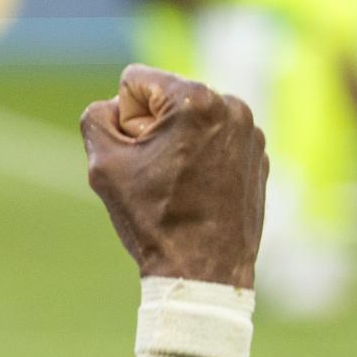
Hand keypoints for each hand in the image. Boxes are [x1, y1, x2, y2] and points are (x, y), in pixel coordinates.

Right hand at [80, 64, 267, 287]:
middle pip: (167, 98)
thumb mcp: (103, 165)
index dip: (124, 121)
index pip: (135, 82)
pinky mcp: (260, 155)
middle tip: (159, 177)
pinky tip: (201, 194)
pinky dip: (204, 160)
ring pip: (192, 120)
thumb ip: (96, 117)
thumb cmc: (155, 221)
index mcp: (195, 98)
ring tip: (180, 187)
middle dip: (153, 130)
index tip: (139, 158)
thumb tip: (116, 108)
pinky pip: (217, 141)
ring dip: (178, 144)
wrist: (204, 273)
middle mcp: (231, 105)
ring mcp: (251, 131)